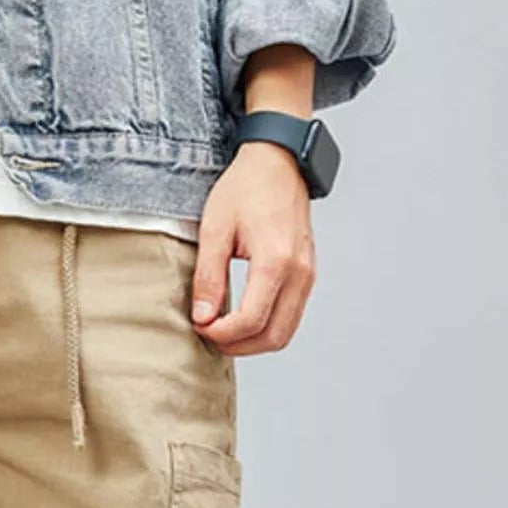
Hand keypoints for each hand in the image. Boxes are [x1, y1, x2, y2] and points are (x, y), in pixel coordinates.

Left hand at [191, 141, 316, 357]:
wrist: (278, 162)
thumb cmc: (246, 188)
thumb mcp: (215, 228)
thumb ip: (208, 276)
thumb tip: (202, 317)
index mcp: (276, 260)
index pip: (251, 320)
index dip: (221, 333)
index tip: (200, 326)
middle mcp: (299, 271)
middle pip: (272, 337)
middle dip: (238, 345)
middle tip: (209, 335)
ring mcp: (308, 274)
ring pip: (285, 333)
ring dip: (253, 342)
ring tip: (223, 330)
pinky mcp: (307, 275)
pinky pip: (290, 317)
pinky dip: (266, 327)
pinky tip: (242, 319)